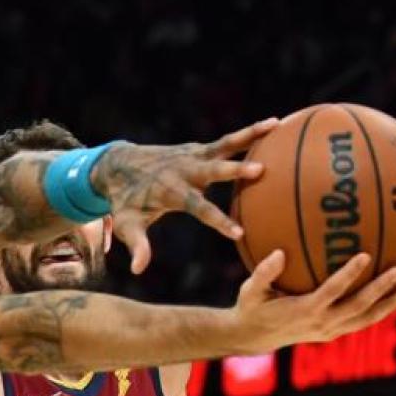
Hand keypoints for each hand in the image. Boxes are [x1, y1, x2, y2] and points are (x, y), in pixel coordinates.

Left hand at [93, 118, 278, 272]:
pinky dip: (249, 134)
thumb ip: (136, 245)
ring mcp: (193, 156)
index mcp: (171, 192)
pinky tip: (275, 125)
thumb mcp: (127, 224)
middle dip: (234, 171)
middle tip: (259, 170)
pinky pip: (228, 141)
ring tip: (276, 126)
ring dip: (250, 136)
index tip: (239, 233)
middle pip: (213, 171)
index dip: (217, 221)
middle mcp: (185, 170)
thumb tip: (138, 269)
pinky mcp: (200, 148)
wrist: (119, 164)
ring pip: (225, 145)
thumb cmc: (127, 200)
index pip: (198, 208)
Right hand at [229, 250, 395, 353]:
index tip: (365, 255)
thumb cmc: (251, 307)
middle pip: (359, 307)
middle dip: (381, 290)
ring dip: (390, 304)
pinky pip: (361, 321)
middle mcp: (322, 323)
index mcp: (304, 310)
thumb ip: (264, 273)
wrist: (254, 338)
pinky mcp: (333, 333)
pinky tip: (393, 297)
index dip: (349, 275)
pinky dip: (379, 310)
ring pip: (366, 318)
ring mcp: (330, 331)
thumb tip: (279, 252)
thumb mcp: (250, 290)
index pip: (332, 291)